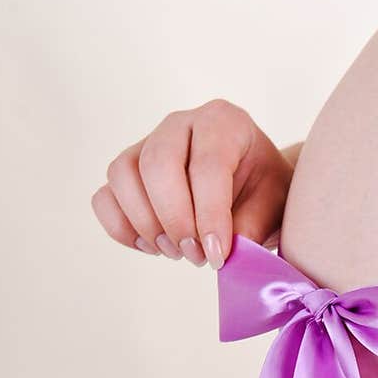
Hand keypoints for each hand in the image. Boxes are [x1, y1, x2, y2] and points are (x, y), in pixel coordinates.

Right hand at [91, 99, 297, 269]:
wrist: (251, 189)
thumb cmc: (263, 192)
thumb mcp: (274, 206)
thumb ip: (252, 225)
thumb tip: (220, 252)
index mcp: (223, 122)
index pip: (207, 165)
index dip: (209, 215)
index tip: (217, 255)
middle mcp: (180, 124)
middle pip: (157, 164)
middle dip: (174, 220)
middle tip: (196, 256)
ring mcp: (146, 144)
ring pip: (122, 175)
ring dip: (146, 225)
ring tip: (177, 252)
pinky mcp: (126, 172)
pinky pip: (104, 197)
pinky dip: (121, 228)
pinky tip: (153, 247)